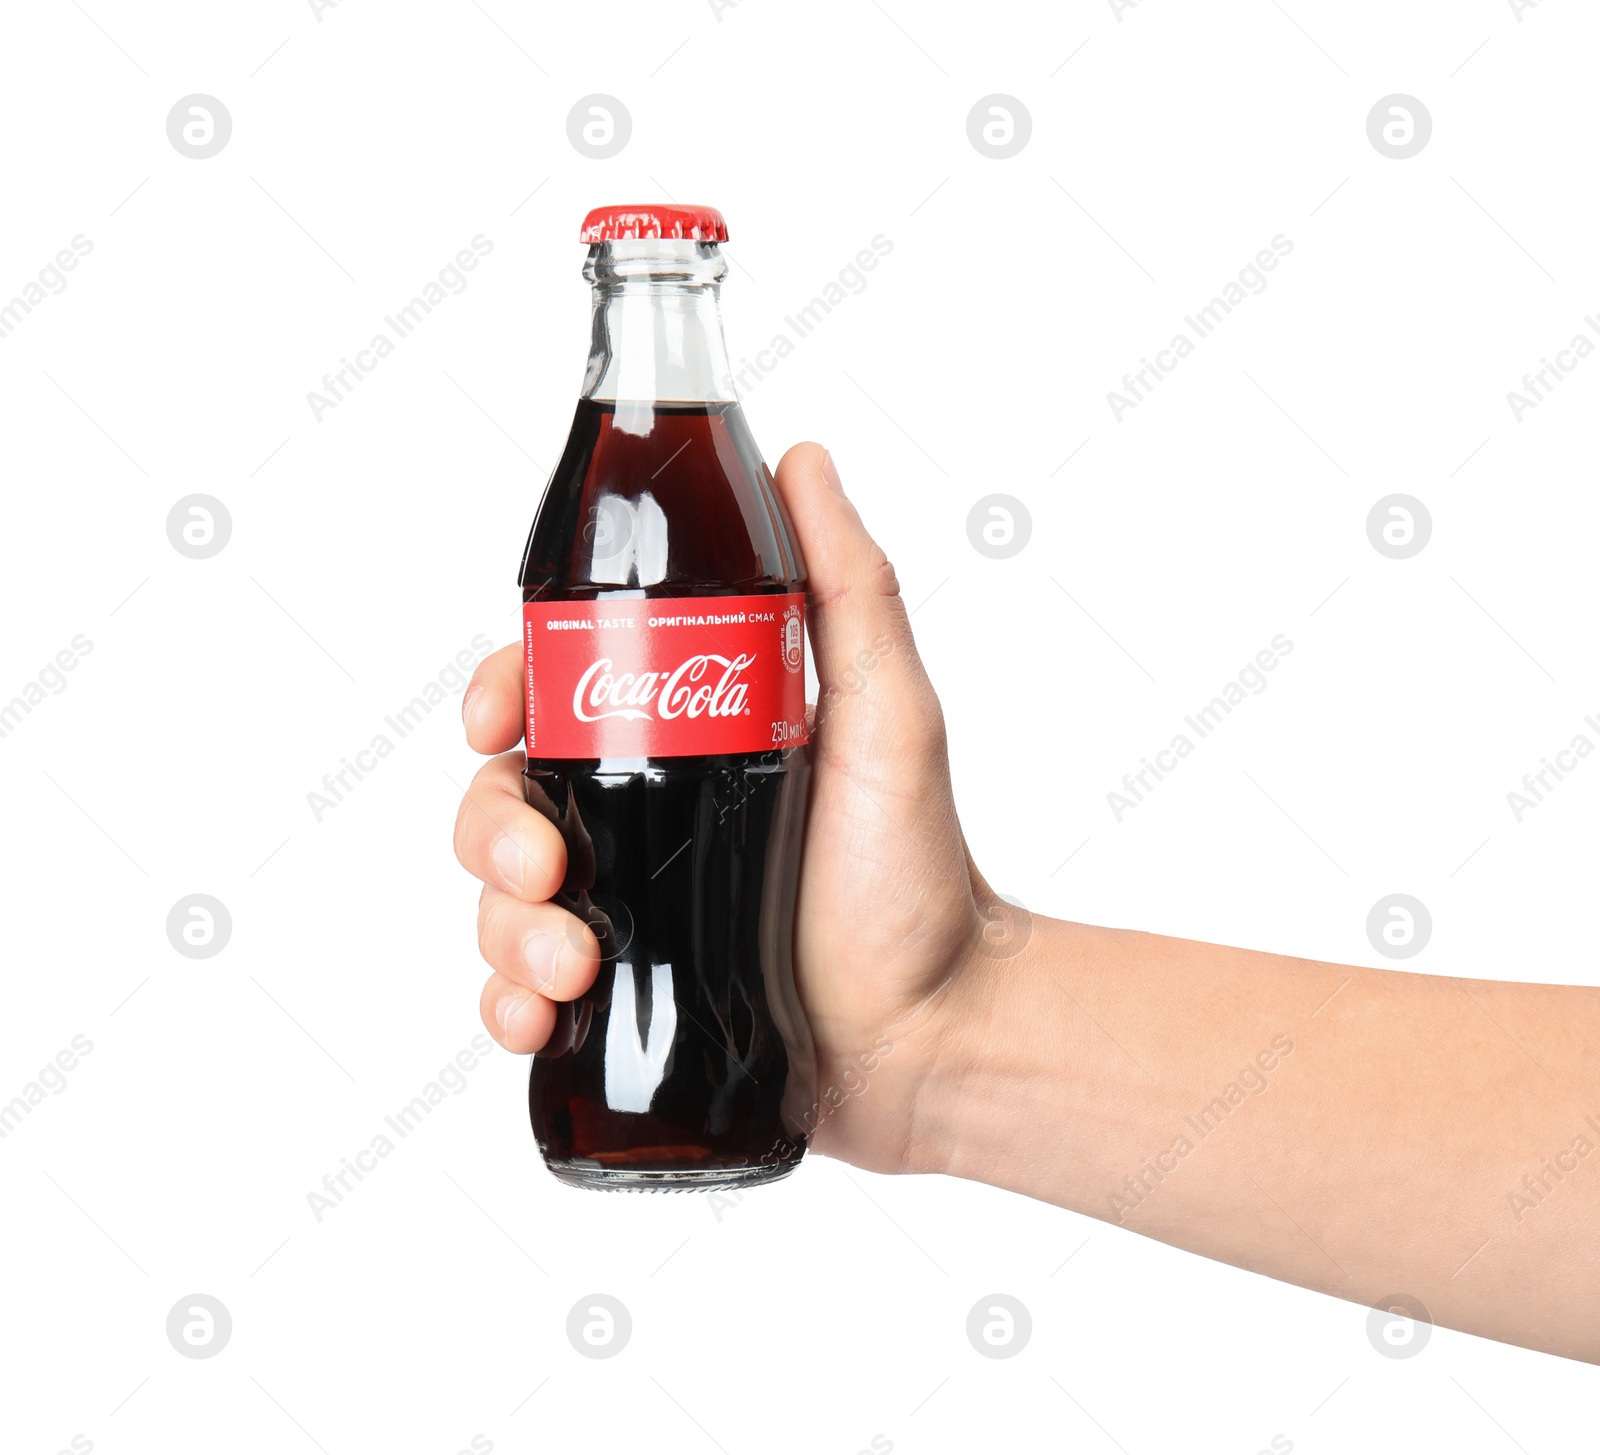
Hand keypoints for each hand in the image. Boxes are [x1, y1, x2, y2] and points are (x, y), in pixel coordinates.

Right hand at [453, 443, 1003, 1172]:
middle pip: (504, 796)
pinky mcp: (625, 999)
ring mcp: (627, 912)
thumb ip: (849, 587)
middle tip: (544, 865)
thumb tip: (797, 458)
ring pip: (500, 900)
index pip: (553, 696)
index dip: (500, 692)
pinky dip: (508, 1003)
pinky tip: (537, 1016)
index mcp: (680, 742)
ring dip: (503, 928)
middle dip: (493, 828)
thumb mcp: (887, 714)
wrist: (940, 1028)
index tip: (497, 713)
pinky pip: (522, 993)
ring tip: (568, 963)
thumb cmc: (920, 870)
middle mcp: (642, 819)